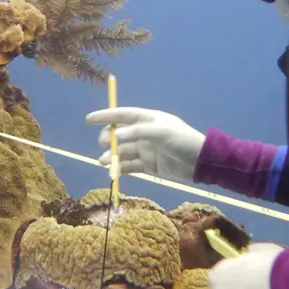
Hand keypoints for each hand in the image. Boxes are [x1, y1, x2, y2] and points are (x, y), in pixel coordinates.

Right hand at [85, 107, 206, 182]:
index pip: (122, 115)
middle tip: (104, 145)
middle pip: (119, 135)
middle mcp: (144, 134)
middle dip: (108, 139)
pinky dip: (120, 169)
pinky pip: (130, 166)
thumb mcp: (162, 132)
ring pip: (123, 152)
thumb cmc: (183, 140)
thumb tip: (116, 135)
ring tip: (104, 162)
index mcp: (148, 119)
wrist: (200, 162)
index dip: (105, 116)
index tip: (89, 120)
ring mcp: (145, 150)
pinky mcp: (148, 165)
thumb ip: (138, 132)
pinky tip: (113, 172)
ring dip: (112, 156)